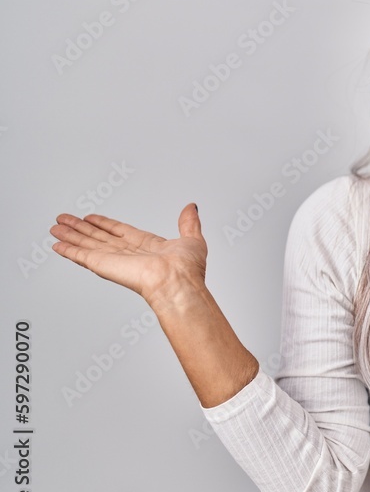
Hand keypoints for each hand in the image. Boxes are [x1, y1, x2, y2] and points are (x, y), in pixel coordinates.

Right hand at [49, 203, 206, 307]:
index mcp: (147, 246)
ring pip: (87, 244)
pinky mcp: (103, 265)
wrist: (177, 283)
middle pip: (99, 237)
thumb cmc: (187, 269)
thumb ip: (188, 223)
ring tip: (56, 226)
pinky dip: (68, 250)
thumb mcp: (192, 239)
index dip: (105, 224)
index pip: (120, 231)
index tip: (91, 217)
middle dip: (81, 228)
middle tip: (65, 219)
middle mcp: (128, 253)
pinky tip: (57, 245)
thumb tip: (191, 208)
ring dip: (70, 235)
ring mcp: (114, 259)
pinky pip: (81, 256)